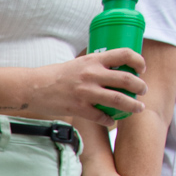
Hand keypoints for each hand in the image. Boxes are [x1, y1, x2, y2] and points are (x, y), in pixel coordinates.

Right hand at [27, 48, 145, 125]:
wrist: (33, 88)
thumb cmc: (54, 76)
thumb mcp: (77, 63)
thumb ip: (94, 66)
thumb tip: (110, 70)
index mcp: (93, 60)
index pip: (123, 55)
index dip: (138, 60)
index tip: (142, 68)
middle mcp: (92, 75)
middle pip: (126, 79)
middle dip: (140, 86)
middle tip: (143, 90)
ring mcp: (86, 92)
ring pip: (118, 99)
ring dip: (132, 105)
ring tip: (138, 108)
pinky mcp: (78, 108)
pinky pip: (100, 116)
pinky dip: (109, 120)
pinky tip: (111, 121)